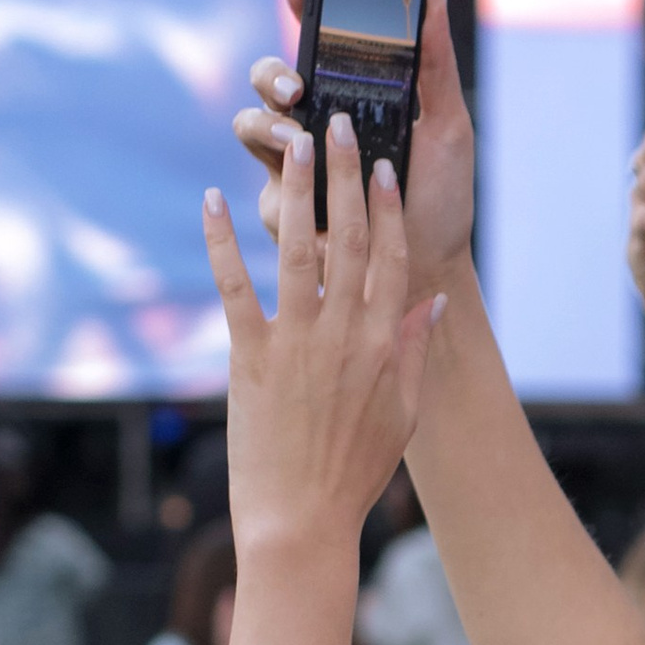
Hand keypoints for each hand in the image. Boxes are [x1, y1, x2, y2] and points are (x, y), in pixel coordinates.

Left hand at [203, 121, 443, 556]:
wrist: (301, 520)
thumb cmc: (354, 472)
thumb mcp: (402, 412)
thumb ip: (415, 350)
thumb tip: (433, 300)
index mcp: (384, 344)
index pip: (391, 259)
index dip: (387, 209)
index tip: (385, 166)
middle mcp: (344, 333)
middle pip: (347, 239)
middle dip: (344, 177)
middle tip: (340, 124)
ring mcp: (297, 341)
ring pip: (299, 249)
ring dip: (295, 190)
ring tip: (293, 142)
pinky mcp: (251, 357)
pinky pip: (234, 289)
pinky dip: (221, 243)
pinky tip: (212, 202)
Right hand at [233, 0, 472, 299]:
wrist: (431, 265)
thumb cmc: (441, 196)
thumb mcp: (448, 126)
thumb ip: (435, 63)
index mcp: (349, 99)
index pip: (316, 45)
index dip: (301, 10)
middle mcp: (313, 126)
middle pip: (267, 81)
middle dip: (272, 75)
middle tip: (297, 88)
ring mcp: (291, 167)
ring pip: (250, 126)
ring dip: (268, 127)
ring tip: (300, 141)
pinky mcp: (284, 210)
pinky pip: (265, 188)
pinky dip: (279, 185)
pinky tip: (303, 192)